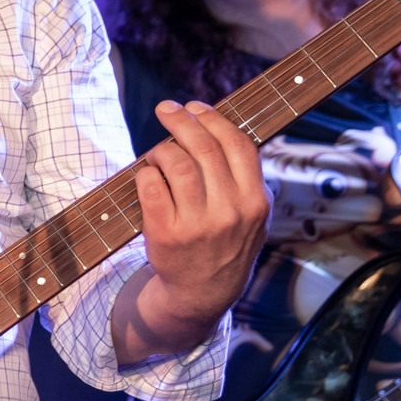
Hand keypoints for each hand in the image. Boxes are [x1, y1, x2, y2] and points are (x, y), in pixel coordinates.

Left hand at [118, 100, 270, 358]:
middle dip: (183, 121)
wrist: (202, 293)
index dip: (215, 119)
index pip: (238, 145)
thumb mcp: (252, 215)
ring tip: (158, 152)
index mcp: (255, 201)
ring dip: (162, 149)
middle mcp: (230, 211)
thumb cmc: (226, 245)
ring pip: (176, 165)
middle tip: (167, 109)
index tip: (197, 107)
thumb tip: (220, 128)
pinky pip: (151, 187)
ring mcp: (198, 224)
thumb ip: (244, 177)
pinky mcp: (167, 234)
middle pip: (204, 149)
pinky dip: (146, 173)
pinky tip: (148, 175)